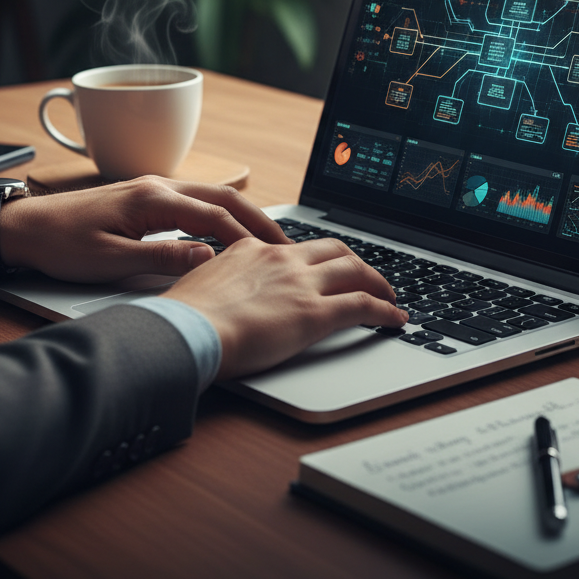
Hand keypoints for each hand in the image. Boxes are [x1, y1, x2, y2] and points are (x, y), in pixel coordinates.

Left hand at [0, 176, 290, 280]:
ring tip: (265, 239)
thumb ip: (163, 258)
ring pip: (210, 195)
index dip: (248, 235)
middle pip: (222, 196)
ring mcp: (151, 188)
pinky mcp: (144, 197)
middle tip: (285, 243)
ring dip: (240, 214)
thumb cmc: (61, 244)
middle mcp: (157, 185)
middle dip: (257, 218)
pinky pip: (194, 201)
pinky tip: (227, 232)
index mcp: (152, 198)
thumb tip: (210, 260)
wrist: (23, 226)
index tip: (273, 255)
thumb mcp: (111, 261)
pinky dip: (219, 214)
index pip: (215, 214)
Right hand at [166, 236, 407, 378]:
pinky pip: (362, 305)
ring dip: (377, 283)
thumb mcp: (200, 285)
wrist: (185, 330)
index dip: (318, 258)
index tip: (326, 268)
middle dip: (356, 263)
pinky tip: (395, 319)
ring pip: (355, 272)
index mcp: (252, 249)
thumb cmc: (184, 318)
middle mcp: (281, 259)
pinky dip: (385, 311)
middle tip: (367, 278)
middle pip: (334, 250)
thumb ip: (221, 282)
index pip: (296, 248)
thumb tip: (223, 295)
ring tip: (389, 296)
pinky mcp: (314, 313)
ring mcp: (300, 283)